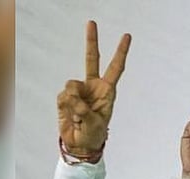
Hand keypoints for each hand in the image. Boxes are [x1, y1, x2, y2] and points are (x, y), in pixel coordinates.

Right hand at [57, 21, 130, 155]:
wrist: (79, 144)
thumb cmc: (94, 134)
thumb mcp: (96, 124)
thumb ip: (85, 110)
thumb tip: (73, 99)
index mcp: (107, 91)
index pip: (115, 68)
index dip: (120, 52)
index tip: (126, 36)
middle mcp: (93, 87)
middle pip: (91, 59)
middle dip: (92, 41)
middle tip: (92, 22)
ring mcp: (78, 91)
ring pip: (72, 85)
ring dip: (74, 102)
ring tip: (79, 116)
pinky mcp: (64, 98)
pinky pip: (63, 96)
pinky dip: (66, 108)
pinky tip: (72, 117)